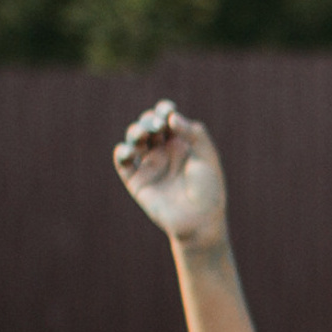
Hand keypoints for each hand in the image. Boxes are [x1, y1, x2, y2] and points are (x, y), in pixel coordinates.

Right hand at [113, 102, 228, 246]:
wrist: (200, 222)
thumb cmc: (208, 191)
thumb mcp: (207, 158)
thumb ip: (193, 134)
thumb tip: (171, 117)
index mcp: (181, 144)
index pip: (167, 120)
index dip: (164, 111)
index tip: (167, 109)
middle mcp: (163, 152)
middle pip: (149, 126)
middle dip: (150, 121)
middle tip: (157, 126)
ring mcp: (149, 165)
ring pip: (135, 140)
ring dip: (135, 132)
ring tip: (142, 134)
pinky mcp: (137, 180)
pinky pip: (123, 162)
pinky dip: (122, 152)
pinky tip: (129, 151)